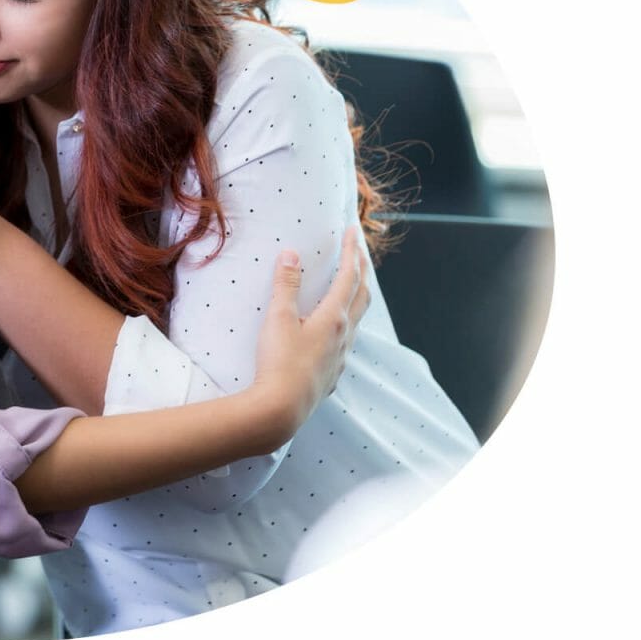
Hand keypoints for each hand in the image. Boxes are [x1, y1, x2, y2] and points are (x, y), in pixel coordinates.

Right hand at [251, 228, 369, 438]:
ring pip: (357, 318)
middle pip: (362, 295)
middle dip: (362, 269)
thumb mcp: (278, 319)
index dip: (351, 250)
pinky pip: (346, 338)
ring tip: (351, 284)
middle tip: (358, 250)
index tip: (352, 230)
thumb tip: (292, 254)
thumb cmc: (279, 362)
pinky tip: (334, 326)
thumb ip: (286, 285)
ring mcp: (341, 355)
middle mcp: (345, 335)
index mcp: (334, 317)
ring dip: (357, 295)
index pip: (348, 275)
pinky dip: (346, 320)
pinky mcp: (333, 371)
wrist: (281, 409)